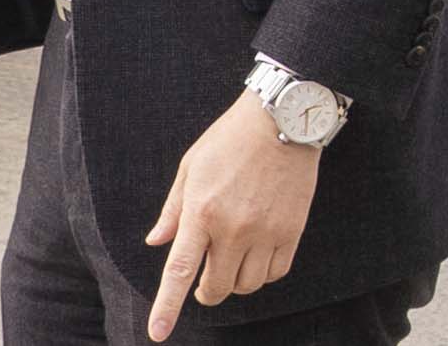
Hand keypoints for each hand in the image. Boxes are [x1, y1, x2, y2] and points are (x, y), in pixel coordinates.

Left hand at [144, 91, 318, 340]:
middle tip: (204, 280)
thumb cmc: (228, 141)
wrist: (280, 123)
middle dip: (206, 291)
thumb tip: (157, 243)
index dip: (167, 306)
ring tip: (231, 257)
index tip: (158, 334)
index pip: (180, 270)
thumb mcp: (191, 167)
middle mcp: (233, 228)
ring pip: (246, 285)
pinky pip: (274, 274)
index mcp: (201, 210)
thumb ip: (173, 211)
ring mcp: (264, 233)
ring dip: (234, 281)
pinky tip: (256, 253)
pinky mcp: (291, 233)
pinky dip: (262, 272)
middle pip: (216, 287)